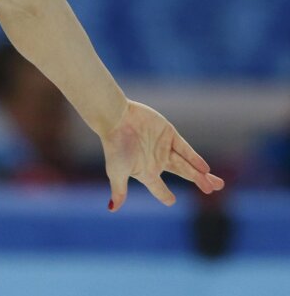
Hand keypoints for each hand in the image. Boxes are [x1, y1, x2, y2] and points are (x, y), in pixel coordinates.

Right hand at [100, 100, 224, 210]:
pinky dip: (195, 159)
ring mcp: (164, 147)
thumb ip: (119, 190)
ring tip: (217, 183)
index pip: (158, 188)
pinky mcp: (169, 134)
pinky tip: (205, 168)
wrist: (115, 118)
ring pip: (187, 163)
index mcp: (145, 172)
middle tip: (213, 190)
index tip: (172, 201)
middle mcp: (157, 161)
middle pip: (182, 174)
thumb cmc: (114, 146)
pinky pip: (185, 149)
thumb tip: (112, 210)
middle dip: (198, 182)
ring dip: (201, 173)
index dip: (165, 196)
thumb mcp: (116, 172)